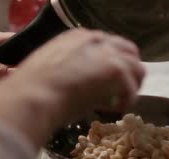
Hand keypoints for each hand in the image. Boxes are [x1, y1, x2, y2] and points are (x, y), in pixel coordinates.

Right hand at [0, 29, 145, 146]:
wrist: (32, 97)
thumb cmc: (33, 89)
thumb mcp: (52, 68)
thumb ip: (72, 68)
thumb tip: (84, 83)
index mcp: (79, 37)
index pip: (108, 45)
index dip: (111, 64)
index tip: (108, 80)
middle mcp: (96, 40)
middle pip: (128, 52)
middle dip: (129, 71)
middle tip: (123, 91)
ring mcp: (108, 54)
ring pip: (136, 68)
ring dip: (131, 87)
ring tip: (121, 102)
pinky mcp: (116, 70)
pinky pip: (131, 89)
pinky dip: (126, 101)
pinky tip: (113, 110)